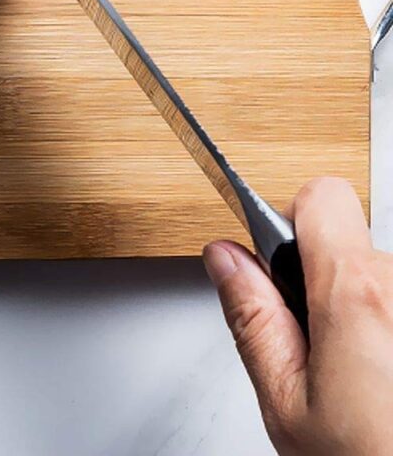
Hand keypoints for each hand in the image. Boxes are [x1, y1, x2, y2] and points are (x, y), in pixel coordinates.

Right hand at [204, 177, 392, 454]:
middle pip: (354, 248)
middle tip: (326, 355)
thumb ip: (252, 320)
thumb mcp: (288, 406)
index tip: (285, 269)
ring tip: (371, 383)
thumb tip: (226, 259)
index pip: (322, 197)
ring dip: (372, 317)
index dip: (292, 224)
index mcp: (357, 296)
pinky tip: (390, 385)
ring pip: (386, 285)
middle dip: (330, 286)